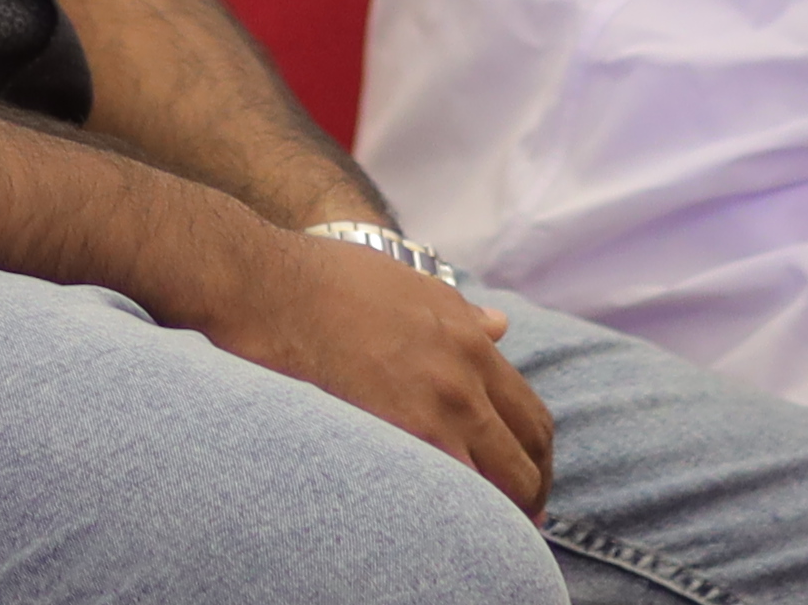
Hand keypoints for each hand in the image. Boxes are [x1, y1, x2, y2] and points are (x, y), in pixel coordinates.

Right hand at [190, 225, 553, 515]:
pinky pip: (446, 491)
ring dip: (495, 510)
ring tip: (482, 528)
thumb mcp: (410, 284)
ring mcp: (433, 410)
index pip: (531, 415)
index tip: (529, 475)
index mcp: (471, 341)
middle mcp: (463, 379)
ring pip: (491, 485)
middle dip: (528, 492)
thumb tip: (501, 326)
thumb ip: (461, 312)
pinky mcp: (396, 434)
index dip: (537, 455)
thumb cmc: (328, 279)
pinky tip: (438, 519)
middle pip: (522, 458)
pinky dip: (453, 509)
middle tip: (520, 515)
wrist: (269, 287)